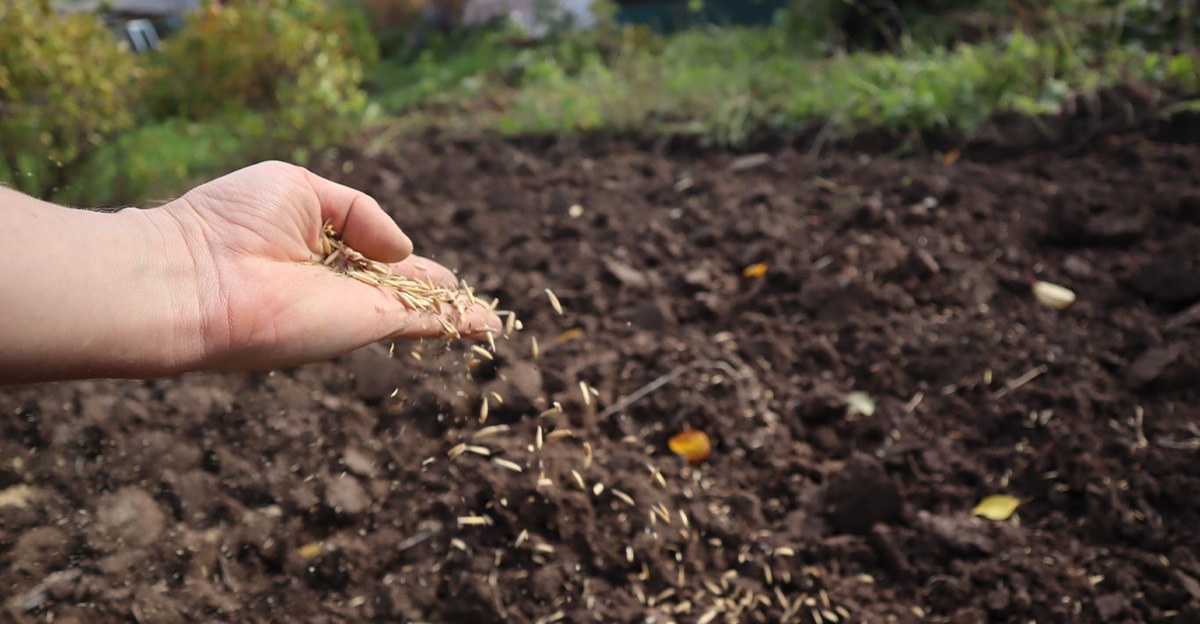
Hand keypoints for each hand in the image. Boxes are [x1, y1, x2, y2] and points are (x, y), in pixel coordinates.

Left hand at [148, 161, 500, 371]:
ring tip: (490, 323)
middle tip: (467, 299)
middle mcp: (338, 278)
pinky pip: (420, 320)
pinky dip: (454, 324)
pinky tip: (486, 327)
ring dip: (453, 312)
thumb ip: (360, 210)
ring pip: (416, 307)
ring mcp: (354, 304)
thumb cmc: (229, 222)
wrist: (197, 276)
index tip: (426, 265)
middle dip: (434, 290)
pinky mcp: (366, 323)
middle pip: (400, 283)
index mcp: (319, 240)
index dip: (401, 255)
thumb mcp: (299, 187)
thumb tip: (404, 251)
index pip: (372, 248)